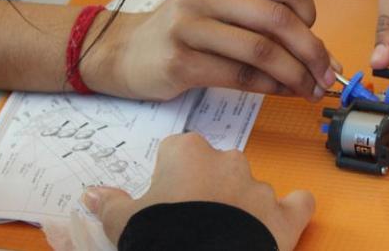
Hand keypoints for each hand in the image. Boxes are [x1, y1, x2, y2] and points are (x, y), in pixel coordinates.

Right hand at [83, 133, 313, 249]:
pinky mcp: (284, 214)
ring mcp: (258, 186)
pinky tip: (283, 219)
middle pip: (216, 165)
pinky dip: (292, 210)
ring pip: (251, 187)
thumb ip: (110, 204)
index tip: (166, 196)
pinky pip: (297, 204)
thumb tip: (91, 194)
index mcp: (187, 153)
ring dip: (242, 205)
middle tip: (193, 219)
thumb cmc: (160, 236)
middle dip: (208, 188)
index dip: (172, 175)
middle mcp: (226, 160)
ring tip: (225, 235)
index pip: (178, 151)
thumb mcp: (124, 223)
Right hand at [91, 0, 338, 101]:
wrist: (122, 52)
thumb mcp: (219, 9)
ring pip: (260, 50)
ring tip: (309, 90)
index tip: (317, 37)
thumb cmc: (183, 32)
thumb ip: (263, 22)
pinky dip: (269, 87)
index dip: (311, 14)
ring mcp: (189, 27)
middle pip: (277, 19)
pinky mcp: (180, 62)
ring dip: (295, 75)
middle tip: (327, 76)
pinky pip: (238, 75)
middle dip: (312, 51)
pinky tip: (281, 93)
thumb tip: (322, 55)